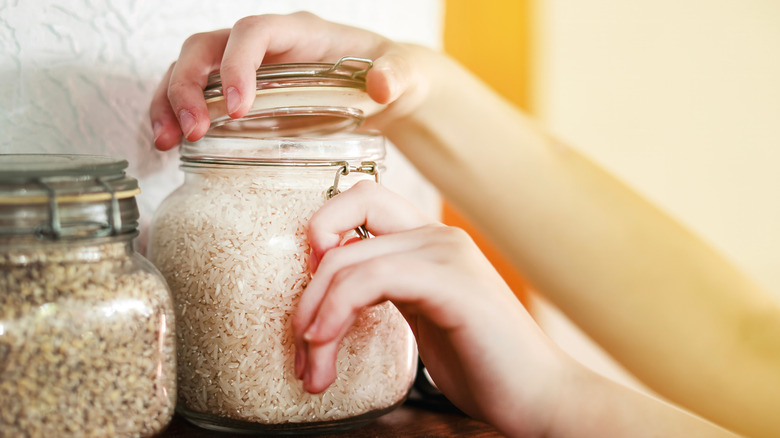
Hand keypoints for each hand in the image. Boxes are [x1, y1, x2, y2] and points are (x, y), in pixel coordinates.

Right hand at [149, 11, 431, 149]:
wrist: (383, 87)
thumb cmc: (389, 74)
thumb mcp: (402, 73)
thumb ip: (395, 75)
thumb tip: (380, 86)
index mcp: (298, 33)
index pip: (253, 32)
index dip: (236, 64)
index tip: (237, 109)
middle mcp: (263, 45)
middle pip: (205, 47)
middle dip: (188, 86)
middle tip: (192, 132)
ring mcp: (245, 68)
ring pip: (188, 70)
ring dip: (169, 103)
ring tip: (167, 143)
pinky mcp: (237, 93)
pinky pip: (193, 96)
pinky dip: (175, 117)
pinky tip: (172, 147)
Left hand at [291, 180, 567, 436]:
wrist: (541, 398)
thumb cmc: (481, 365)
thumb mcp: (422, 316)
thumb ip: (387, 292)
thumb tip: (327, 299)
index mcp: (430, 241)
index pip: (360, 198)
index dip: (322, 230)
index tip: (312, 291)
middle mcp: (437, 236)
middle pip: (342, 221)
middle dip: (307, 288)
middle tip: (300, 346)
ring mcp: (446, 255)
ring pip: (346, 260)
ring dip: (313, 318)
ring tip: (312, 368)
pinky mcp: (450, 283)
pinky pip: (370, 281)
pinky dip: (335, 313)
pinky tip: (327, 347)